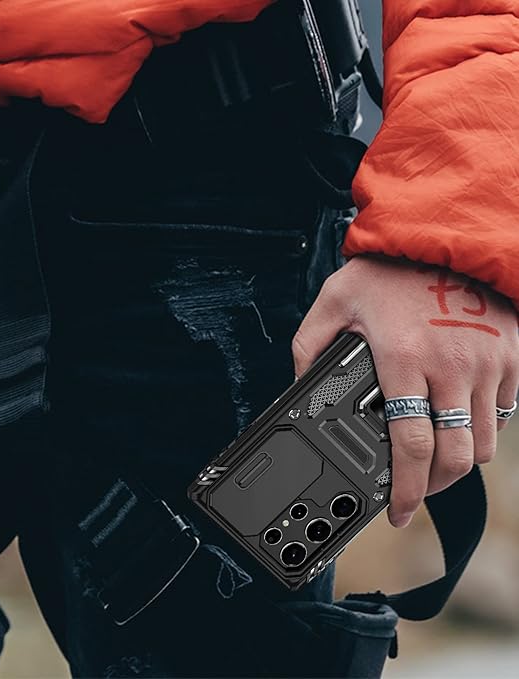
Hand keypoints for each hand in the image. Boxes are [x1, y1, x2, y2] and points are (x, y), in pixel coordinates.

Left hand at [292, 255, 518, 527]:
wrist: (443, 231)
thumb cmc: (388, 267)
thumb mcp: (333, 301)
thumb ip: (310, 346)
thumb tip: (299, 386)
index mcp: (403, 358)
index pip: (411, 445)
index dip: (406, 491)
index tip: (399, 513)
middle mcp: (451, 367)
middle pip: (456, 456)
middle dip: (435, 487)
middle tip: (416, 491)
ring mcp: (487, 362)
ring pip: (486, 442)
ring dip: (461, 459)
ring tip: (436, 456)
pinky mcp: (512, 355)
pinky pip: (506, 410)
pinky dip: (485, 424)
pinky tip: (459, 416)